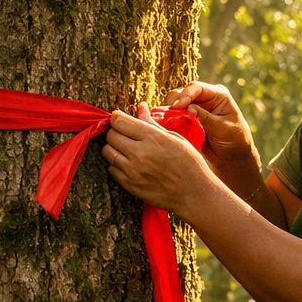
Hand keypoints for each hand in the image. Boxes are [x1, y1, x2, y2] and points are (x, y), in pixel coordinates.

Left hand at [104, 104, 218, 213]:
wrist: (194, 194)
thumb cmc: (190, 164)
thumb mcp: (176, 138)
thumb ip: (153, 123)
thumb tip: (140, 107)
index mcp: (153, 138)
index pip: (119, 121)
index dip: (118, 117)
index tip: (121, 119)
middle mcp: (140, 154)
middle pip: (110, 135)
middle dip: (116, 131)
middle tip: (125, 134)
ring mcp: (133, 171)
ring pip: (107, 152)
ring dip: (114, 148)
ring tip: (126, 149)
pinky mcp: (130, 185)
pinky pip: (111, 169)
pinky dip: (116, 164)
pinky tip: (129, 164)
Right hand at [167, 82, 259, 179]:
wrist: (232, 156)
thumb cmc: (234, 140)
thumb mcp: (222, 128)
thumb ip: (205, 118)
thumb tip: (188, 109)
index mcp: (218, 94)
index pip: (197, 88)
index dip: (185, 95)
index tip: (177, 107)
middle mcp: (205, 98)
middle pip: (183, 93)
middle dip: (175, 102)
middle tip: (169, 115)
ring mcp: (196, 108)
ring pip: (176, 103)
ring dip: (171, 111)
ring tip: (169, 121)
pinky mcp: (188, 119)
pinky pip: (175, 116)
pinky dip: (171, 119)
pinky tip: (169, 125)